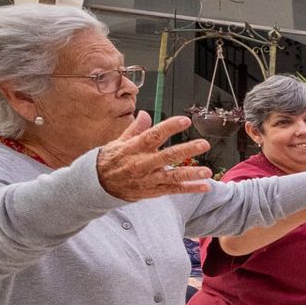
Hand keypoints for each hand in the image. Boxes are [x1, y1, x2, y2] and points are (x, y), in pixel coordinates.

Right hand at [96, 113, 212, 199]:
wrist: (98, 184)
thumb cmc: (111, 160)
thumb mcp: (119, 142)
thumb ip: (135, 129)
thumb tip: (145, 113)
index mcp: (134, 148)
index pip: (153, 135)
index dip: (170, 127)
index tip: (185, 120)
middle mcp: (142, 163)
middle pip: (167, 156)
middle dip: (186, 150)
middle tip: (204, 144)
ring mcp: (149, 179)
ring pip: (172, 176)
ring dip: (191, 174)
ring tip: (207, 171)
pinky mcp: (153, 191)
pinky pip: (174, 190)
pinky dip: (190, 189)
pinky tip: (205, 186)